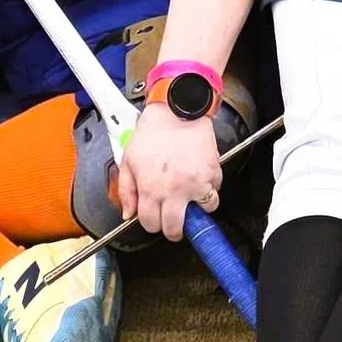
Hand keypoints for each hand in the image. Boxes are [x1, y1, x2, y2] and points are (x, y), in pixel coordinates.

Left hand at [116, 102, 222, 240]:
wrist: (176, 112)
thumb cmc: (152, 133)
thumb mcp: (128, 161)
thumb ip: (126, 191)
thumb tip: (128, 214)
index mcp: (150, 190)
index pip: (151, 225)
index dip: (153, 224)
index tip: (156, 219)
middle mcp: (173, 192)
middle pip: (176, 228)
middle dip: (174, 229)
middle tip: (176, 220)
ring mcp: (196, 184)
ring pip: (203, 213)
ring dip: (198, 209)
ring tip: (192, 198)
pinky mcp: (212, 174)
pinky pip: (215, 191)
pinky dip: (210, 189)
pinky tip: (200, 178)